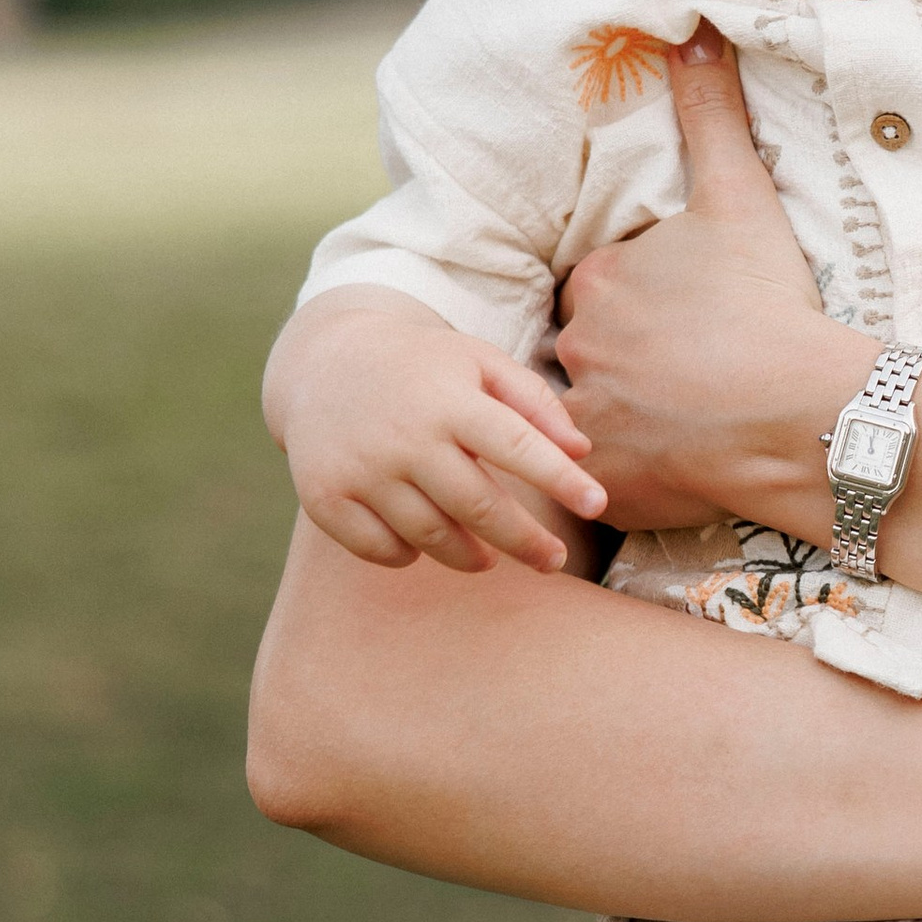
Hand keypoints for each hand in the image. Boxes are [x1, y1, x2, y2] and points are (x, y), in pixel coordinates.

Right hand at [267, 292, 603, 575]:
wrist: (323, 361)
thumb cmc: (422, 367)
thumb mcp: (478, 362)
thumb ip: (534, 402)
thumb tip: (582, 452)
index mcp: (449, 399)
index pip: (517, 446)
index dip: (561, 480)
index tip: (598, 504)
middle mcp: (405, 436)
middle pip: (479, 507)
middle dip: (525, 541)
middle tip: (553, 560)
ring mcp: (361, 470)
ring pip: (432, 537)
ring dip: (469, 555)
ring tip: (488, 556)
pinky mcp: (326, 497)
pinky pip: (383, 551)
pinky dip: (409, 555)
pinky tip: (423, 542)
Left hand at [559, 31, 864, 534]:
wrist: (802, 409)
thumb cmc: (769, 302)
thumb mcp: (740, 197)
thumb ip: (710, 115)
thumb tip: (692, 31)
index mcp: (598, 280)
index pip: (599, 289)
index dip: (641, 304)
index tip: (687, 320)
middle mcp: (579, 346)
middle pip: (588, 352)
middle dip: (625, 361)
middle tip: (687, 374)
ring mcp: (588, 418)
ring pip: (587, 413)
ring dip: (621, 415)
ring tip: (678, 424)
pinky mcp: (606, 480)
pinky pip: (599, 477)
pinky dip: (625, 474)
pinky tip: (671, 467)